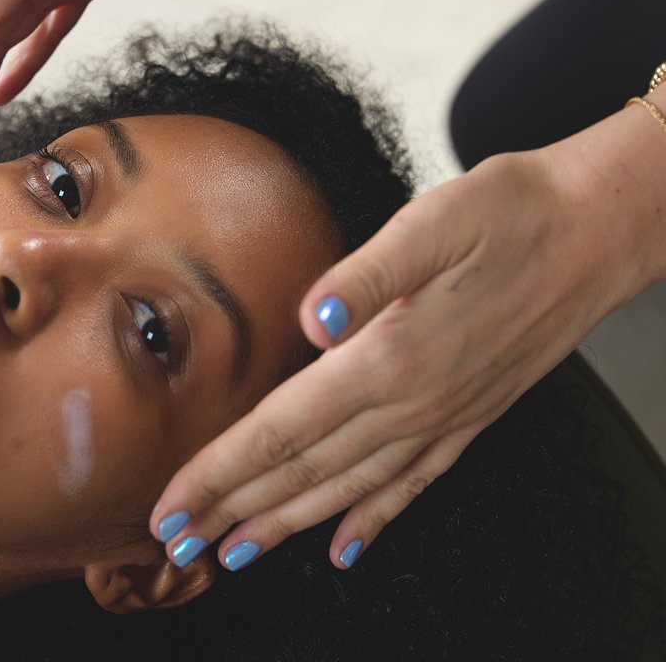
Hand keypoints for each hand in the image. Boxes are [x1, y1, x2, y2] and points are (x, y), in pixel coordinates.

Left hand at [149, 103, 665, 571]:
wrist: (598, 231)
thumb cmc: (510, 214)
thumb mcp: (431, 224)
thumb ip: (363, 278)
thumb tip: (309, 322)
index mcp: (389, 358)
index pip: (281, 431)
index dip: (218, 473)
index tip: (170, 508)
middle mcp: (413, 403)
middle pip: (301, 474)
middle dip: (230, 511)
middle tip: (175, 543)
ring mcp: (444, 419)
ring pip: (347, 491)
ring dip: (284, 526)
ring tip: (234, 554)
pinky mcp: (469, 419)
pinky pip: (410, 486)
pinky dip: (370, 522)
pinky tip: (344, 548)